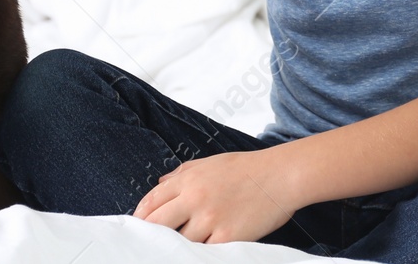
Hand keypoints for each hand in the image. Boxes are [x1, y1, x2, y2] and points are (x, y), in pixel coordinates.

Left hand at [132, 148, 302, 244]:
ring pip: (179, 242)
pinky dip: (199, 254)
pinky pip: (204, 253)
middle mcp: (195, 198)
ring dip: (175, 247)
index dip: (140, 217)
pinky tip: (197, 254)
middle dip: (149, 236)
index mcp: (189, 179)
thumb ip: (182, 173)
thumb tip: (159, 184)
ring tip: (172, 251)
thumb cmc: (247, 169)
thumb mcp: (210, 163)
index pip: (151, 201)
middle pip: (157, 224)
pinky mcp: (227, 238)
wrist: (281, 176)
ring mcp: (210, 219)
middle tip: (146, 245)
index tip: (137, 227)